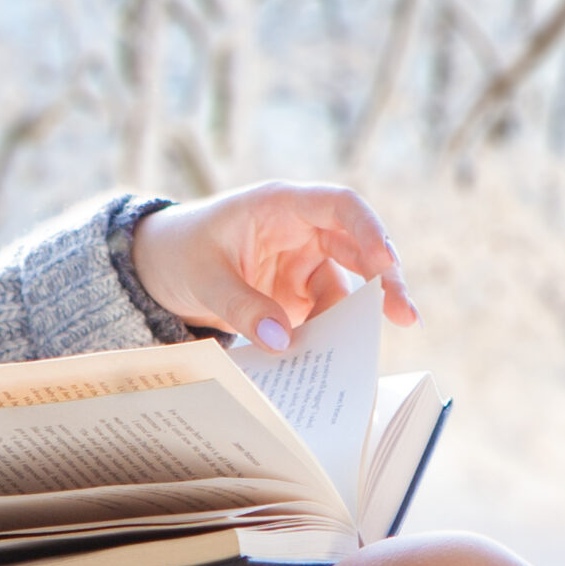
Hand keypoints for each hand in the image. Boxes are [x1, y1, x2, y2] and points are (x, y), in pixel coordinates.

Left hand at [131, 183, 417, 347]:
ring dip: (359, 316)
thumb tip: (285, 342)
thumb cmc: (180, 253)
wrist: (158, 266)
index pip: (341, 206)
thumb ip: (243, 307)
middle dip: (386, 280)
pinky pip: (326, 314)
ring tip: (360, 351)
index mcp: (281, 206)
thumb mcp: (203, 278)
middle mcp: (303, 230)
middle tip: (405, 316)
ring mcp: (304, 263)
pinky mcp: (299, 294)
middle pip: (360, 248)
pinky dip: (331, 335)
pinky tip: (332, 359)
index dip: (369, 229)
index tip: (386, 261)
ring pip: (350, 286)